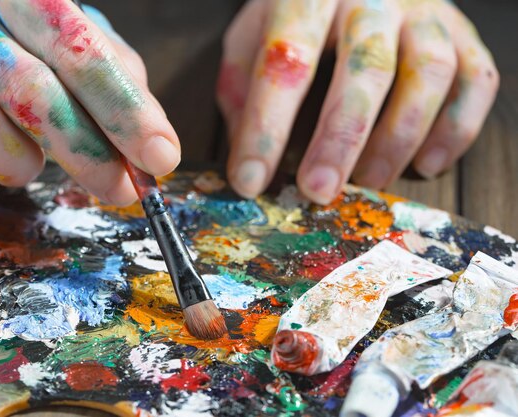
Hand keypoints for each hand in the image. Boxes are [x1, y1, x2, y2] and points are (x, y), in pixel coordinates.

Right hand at [0, 0, 179, 214]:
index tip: (162, 157)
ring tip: (28, 155)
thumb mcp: (70, 42)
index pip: (78, 49)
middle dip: (91, 153)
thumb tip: (155, 140)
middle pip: (36, 94)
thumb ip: (118, 79)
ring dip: (23, 164)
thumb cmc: (15, 49)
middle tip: (126, 190)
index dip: (124, 108)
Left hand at [217, 0, 498, 203]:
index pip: (286, 60)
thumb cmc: (297, 15)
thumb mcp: (250, 37)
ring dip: (399, 138)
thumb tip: (248, 155)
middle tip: (318, 191)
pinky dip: (456, 129)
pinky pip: (475, 81)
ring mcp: (424, 13)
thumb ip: (242, 87)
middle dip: (341, 139)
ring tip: (370, 181)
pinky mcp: (461, 32)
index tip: (249, 180)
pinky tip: (426, 164)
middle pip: (367, 67)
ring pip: (428, 73)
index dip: (266, 126)